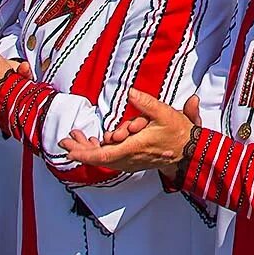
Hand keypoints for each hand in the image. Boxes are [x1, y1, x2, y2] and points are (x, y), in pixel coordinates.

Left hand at [59, 87, 193, 173]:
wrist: (188, 152)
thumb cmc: (177, 133)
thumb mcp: (164, 113)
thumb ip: (146, 103)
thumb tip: (131, 92)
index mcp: (134, 147)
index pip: (104, 154)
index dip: (85, 153)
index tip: (69, 150)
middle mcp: (129, 158)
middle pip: (98, 157)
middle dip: (80, 149)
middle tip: (65, 140)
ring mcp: (130, 162)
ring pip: (103, 157)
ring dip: (88, 148)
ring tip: (76, 135)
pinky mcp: (132, 161)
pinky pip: (110, 158)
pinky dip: (99, 150)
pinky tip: (94, 141)